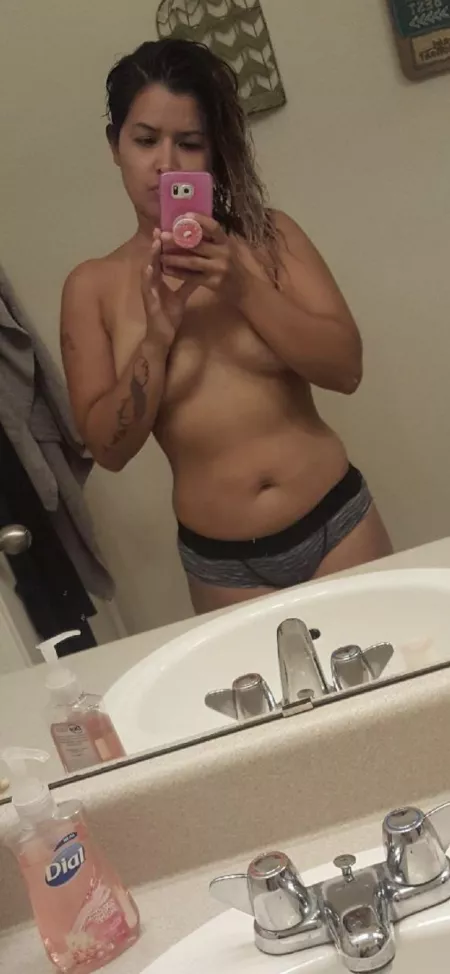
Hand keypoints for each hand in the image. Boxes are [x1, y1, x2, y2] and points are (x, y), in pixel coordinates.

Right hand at [141, 230, 197, 350]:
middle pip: (153, 259)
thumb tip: (200, 270)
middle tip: (159, 229)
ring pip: (148, 269)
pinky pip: (148, 286)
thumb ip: (188, 282)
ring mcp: (148, 290)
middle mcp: (152, 281)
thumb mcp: (182, 296)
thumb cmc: (169, 315)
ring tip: (155, 242)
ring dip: (151, 256)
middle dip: (156, 244)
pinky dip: (148, 276)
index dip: (165, 245)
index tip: (170, 230)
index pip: (162, 258)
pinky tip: (150, 267)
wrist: (163, 335)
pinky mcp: (148, 300)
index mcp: (159, 279)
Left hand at [161, 214, 242, 299]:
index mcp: (226, 242)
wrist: (246, 289)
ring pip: (192, 262)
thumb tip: (192, 225)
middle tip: (162, 235)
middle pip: (198, 245)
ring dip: (174, 258)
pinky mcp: (213, 283)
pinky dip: (178, 274)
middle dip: (178, 240)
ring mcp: (218, 269)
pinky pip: (192, 277)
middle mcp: (223, 254)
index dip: (200, 220)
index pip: (214, 227)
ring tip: (161, 255)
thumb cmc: (234, 265)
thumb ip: (214, 240)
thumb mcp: (228, 249)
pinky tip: (167, 270)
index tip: (185, 215)